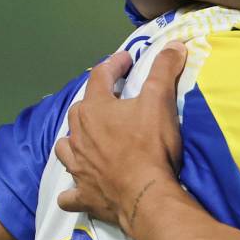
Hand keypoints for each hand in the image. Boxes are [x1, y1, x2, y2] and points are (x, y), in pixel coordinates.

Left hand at [56, 44, 185, 230]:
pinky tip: (79, 187)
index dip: (114, 64)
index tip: (127, 59)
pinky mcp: (82, 194)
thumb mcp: (160, 101)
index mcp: (94, 110)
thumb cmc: (150, 145)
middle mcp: (78, 135)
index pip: (100, 76)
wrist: (144, 195)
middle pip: (79, 111)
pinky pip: (70, 192)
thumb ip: (164, 70)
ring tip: (88, 140)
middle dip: (95, 102)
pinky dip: (73, 188)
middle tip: (113, 101)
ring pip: (66, 147)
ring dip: (75, 141)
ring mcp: (76, 166)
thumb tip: (173, 44)